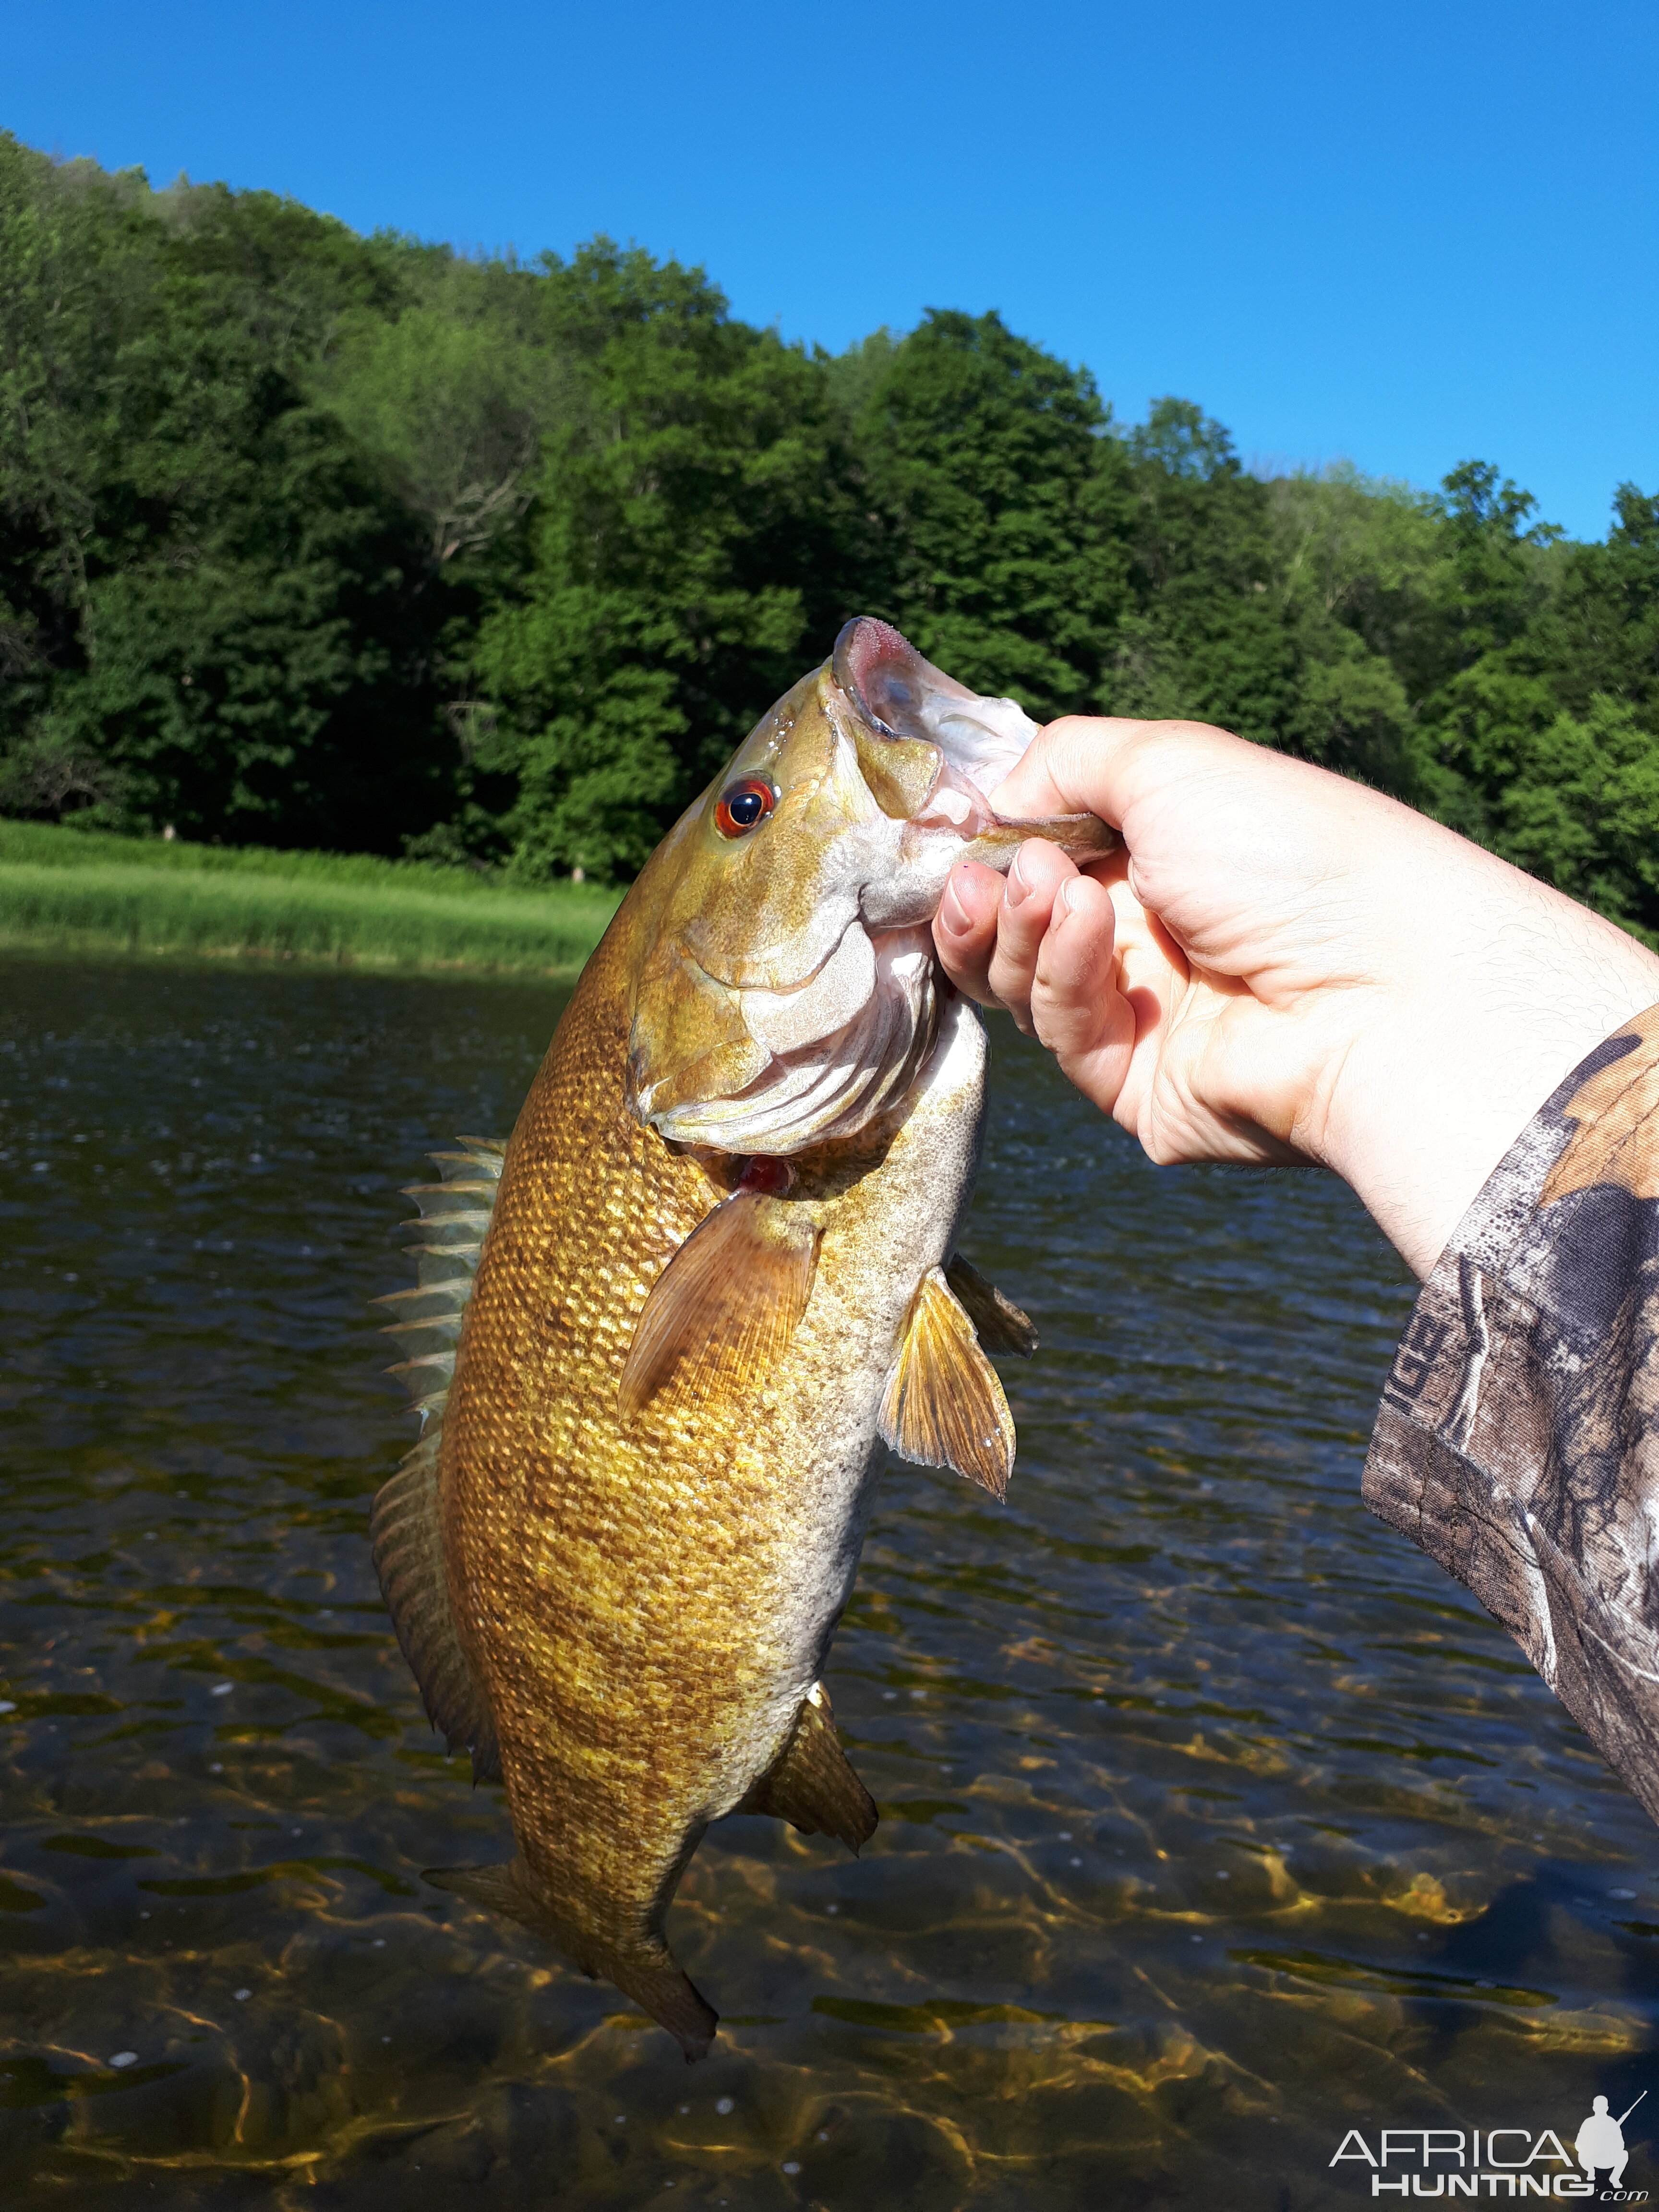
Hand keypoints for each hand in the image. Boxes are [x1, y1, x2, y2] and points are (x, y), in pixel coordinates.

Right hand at [934, 716, 1658, 1275]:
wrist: (1381, 986)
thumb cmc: (1296, 855)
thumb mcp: (1171, 760)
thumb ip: (1065, 759)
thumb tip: (991, 798)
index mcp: (1160, 854)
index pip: (1037, 853)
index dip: (984, 847)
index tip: (947, 831)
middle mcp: (1147, 935)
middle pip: (1010, 928)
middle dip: (981, 897)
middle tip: (984, 875)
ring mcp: (1140, 1014)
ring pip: (1021, 983)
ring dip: (1022, 928)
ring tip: (1053, 889)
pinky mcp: (1136, 1087)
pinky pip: (1062, 1036)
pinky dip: (1064, 975)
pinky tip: (1092, 928)